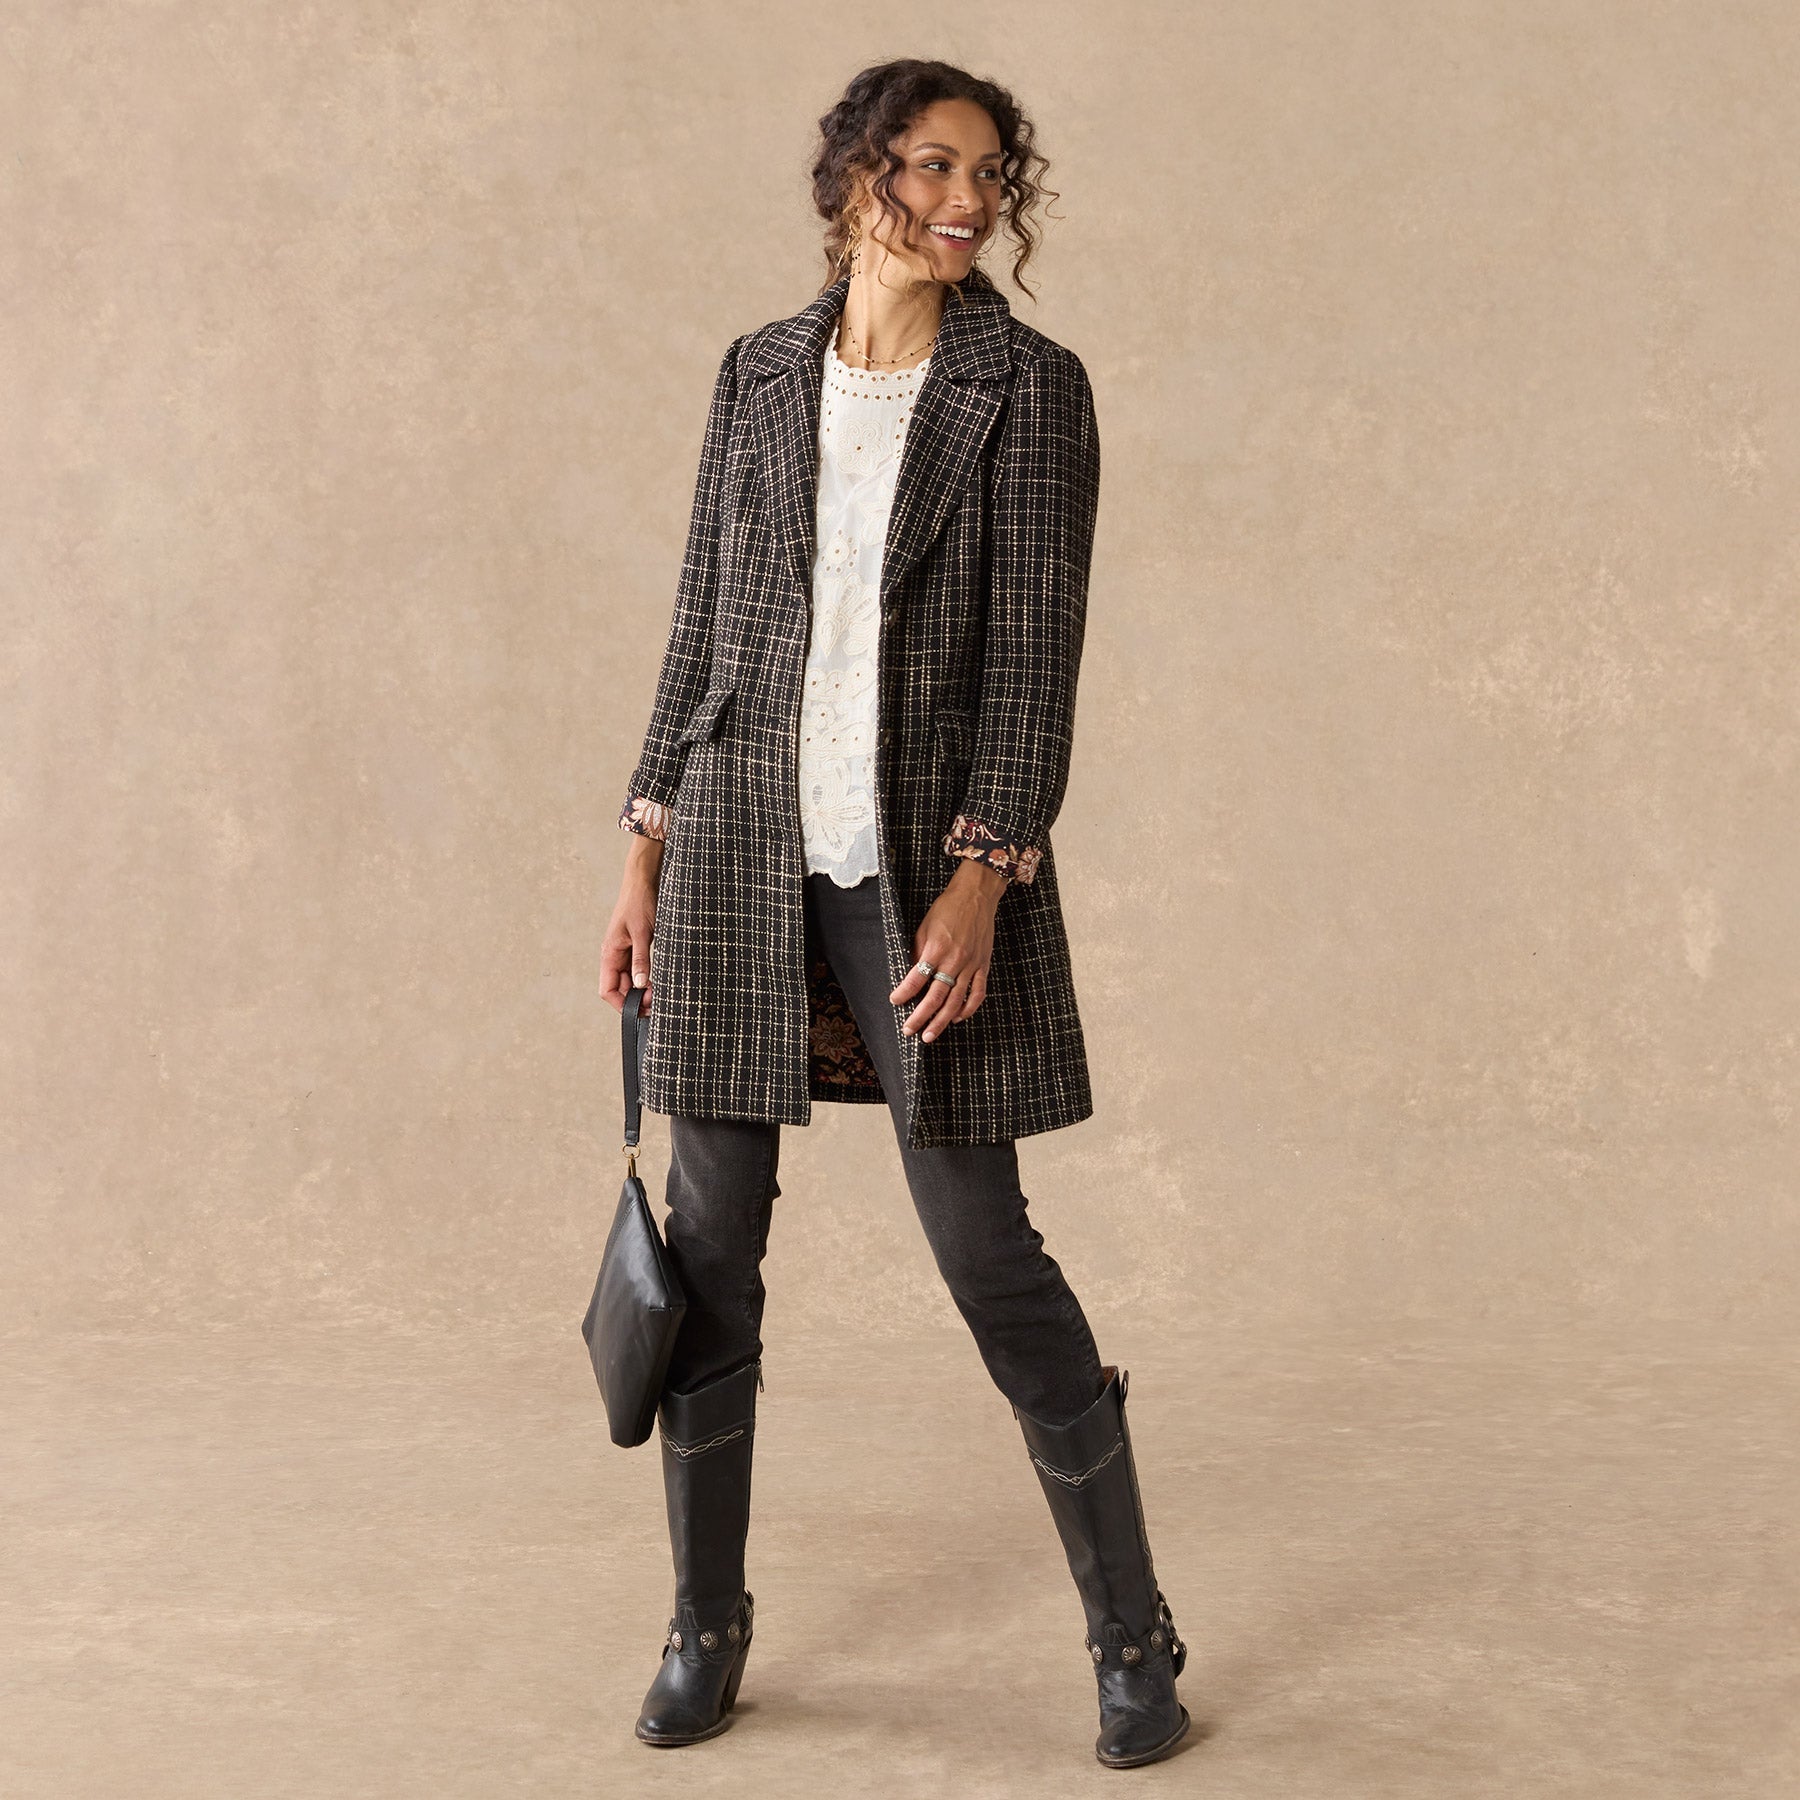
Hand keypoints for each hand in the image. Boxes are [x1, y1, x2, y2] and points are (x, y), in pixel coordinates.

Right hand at [598, 835, 663, 1014]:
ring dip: (643, 990)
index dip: (622, 1004)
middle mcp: (614, 955)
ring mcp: (623, 952)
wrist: (644, 880)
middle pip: (620, 989)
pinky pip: (637, 969)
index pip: (607, 991)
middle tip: (659, 1001)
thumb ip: (641, 959)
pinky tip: (660, 980)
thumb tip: (642, 985)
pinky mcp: (634, 947)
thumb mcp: (643, 932)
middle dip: (636, 999)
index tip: (642, 1010)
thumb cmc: (640, 902)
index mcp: (610, 953)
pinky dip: (647, 978)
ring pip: (630, 981)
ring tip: (661, 992)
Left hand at [888, 860, 1008, 1041]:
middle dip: (921, 1017)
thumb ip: (918, 952)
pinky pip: (977, 993)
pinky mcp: (983, 966)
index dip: (904, 992)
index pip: (917, 978)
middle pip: (936, 996)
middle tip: (909, 1030)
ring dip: (941, 1021)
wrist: (976, 896)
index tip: (895, 1002)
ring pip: (956, 1001)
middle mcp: (954, 960)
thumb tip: (912, 974)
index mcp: (936, 949)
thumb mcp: (924, 927)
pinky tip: (957, 1018)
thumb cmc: (947, 909)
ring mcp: (971, 965)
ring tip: (930, 1035)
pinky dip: (968, 1009)